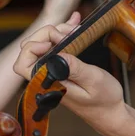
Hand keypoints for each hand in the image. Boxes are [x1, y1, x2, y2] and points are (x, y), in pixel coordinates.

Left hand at [13, 14, 125, 133]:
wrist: (111, 112)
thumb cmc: (104, 100)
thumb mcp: (93, 81)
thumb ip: (74, 68)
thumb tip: (58, 55)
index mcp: (49, 84)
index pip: (23, 64)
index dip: (33, 47)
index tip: (54, 42)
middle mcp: (46, 78)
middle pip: (31, 49)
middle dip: (47, 34)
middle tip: (68, 32)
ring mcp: (52, 72)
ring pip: (42, 44)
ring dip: (56, 31)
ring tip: (74, 27)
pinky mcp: (61, 67)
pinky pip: (55, 47)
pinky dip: (63, 33)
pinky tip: (74, 24)